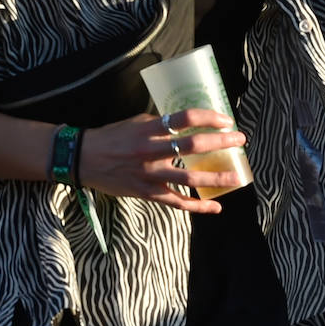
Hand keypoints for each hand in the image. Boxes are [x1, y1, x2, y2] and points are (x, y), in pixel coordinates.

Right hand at [78, 109, 247, 213]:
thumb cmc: (112, 137)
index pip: (185, 119)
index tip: (226, 120)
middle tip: (240, 140)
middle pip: (193, 146)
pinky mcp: (147, 193)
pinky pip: (176, 202)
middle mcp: (151, 151)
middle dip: (221, 142)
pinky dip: (197, 206)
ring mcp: (149, 175)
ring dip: (217, 177)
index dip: (209, 118)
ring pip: (190, 178)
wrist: (84, 159)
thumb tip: (186, 124)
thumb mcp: (136, 122)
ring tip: (238, 176)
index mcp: (148, 129)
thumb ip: (160, 124)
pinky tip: (216, 207)